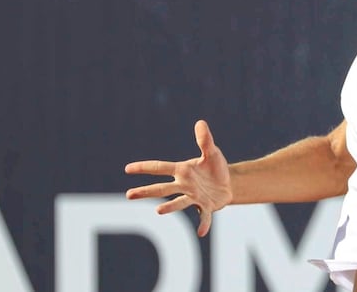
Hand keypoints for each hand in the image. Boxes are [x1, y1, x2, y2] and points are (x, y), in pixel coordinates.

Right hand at [125, 120, 231, 236]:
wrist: (228, 183)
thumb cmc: (215, 168)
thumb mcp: (212, 152)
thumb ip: (205, 140)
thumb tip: (201, 122)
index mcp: (182, 171)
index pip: (160, 168)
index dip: (145, 167)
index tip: (128, 168)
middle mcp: (184, 185)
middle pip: (162, 188)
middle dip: (146, 191)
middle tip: (129, 195)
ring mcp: (194, 197)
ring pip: (179, 203)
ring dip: (169, 207)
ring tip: (158, 211)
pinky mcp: (207, 207)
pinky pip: (204, 217)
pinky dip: (203, 224)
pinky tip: (201, 232)